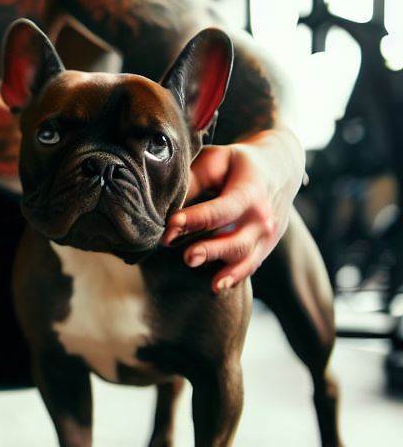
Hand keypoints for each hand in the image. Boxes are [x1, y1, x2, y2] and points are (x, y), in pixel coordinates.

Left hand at [161, 128, 304, 291]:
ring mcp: (267, 235)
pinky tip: (217, 286)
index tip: (171, 225)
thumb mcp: (218, 160)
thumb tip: (166, 200)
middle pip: (238, 239)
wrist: (280, 167)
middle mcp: (262, 216)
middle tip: (188, 257)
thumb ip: (194, 179)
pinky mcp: (265, 247)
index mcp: (250, 191)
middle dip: (212, 250)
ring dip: (227, 271)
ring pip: (246, 257)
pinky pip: (251, 265)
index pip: (222, 209)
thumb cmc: (238, 165)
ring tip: (211, 283)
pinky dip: (235, 277)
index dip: (196, 218)